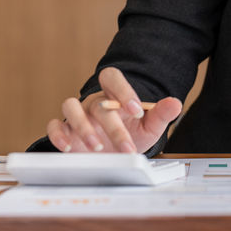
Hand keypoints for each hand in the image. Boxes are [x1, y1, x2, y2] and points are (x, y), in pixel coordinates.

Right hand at [45, 67, 182, 153]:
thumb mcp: (149, 127)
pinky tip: (69, 147)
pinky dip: (58, 135)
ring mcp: (77, 115)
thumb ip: (161, 114)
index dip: (122, 90)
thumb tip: (175, 103)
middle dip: (113, 127)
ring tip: (98, 147)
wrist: (114, 154)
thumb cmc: (130, 135)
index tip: (136, 110)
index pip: (112, 77)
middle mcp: (94, 102)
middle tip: (127, 147)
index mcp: (113, 95)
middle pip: (99, 104)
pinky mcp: (64, 131)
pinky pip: (55, 125)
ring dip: (83, 127)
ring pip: (70, 106)